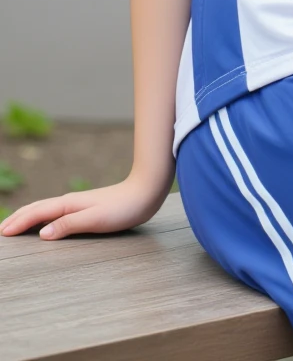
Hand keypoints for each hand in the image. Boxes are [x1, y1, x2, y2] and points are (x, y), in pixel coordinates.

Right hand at [0, 173, 167, 239]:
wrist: (145, 192)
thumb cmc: (123, 208)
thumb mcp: (95, 219)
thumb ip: (69, 225)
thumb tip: (42, 234)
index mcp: (69, 204)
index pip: (37, 213)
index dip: (19, 223)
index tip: (2, 232)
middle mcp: (70, 202)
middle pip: (37, 208)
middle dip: (18, 218)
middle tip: (1, 230)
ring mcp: (77, 204)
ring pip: (45, 209)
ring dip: (27, 216)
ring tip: (14, 224)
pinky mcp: (84, 208)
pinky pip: (55, 212)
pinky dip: (42, 217)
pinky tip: (44, 223)